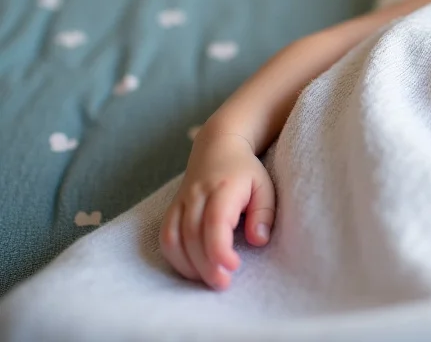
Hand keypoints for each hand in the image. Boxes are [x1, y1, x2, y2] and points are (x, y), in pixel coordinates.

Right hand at [160, 132, 275, 289]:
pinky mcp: (172, 208)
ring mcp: (181, 201)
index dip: (220, 249)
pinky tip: (192, 270)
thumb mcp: (265, 186)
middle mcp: (197, 194)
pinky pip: (165, 236)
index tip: (233, 267)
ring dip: (189, 265)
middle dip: (206, 265)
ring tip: (210, 279)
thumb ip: (264, 213)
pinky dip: (175, 258)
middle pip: (193, 235)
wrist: (218, 146)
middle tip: (223, 284)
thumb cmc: (246, 170)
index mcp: (223, 187)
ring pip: (175, 238)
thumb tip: (258, 240)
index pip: (215, 222)